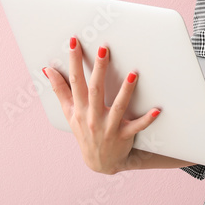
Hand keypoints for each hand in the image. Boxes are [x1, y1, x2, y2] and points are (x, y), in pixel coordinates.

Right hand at [43, 37, 160, 174]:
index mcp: (79, 109)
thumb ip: (60, 91)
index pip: (75, 81)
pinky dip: (146, 119)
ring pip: (118, 107)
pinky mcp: (124, 136)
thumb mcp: (69, 113)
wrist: (99, 162)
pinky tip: (157, 110)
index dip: (74, 61)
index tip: (74, 42)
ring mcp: (108, 127)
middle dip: (99, 69)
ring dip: (126, 91)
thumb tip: (47, 70)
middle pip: (95, 90)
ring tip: (133, 74)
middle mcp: (92, 117)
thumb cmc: (84, 132)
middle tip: (104, 48)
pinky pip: (136, 127)